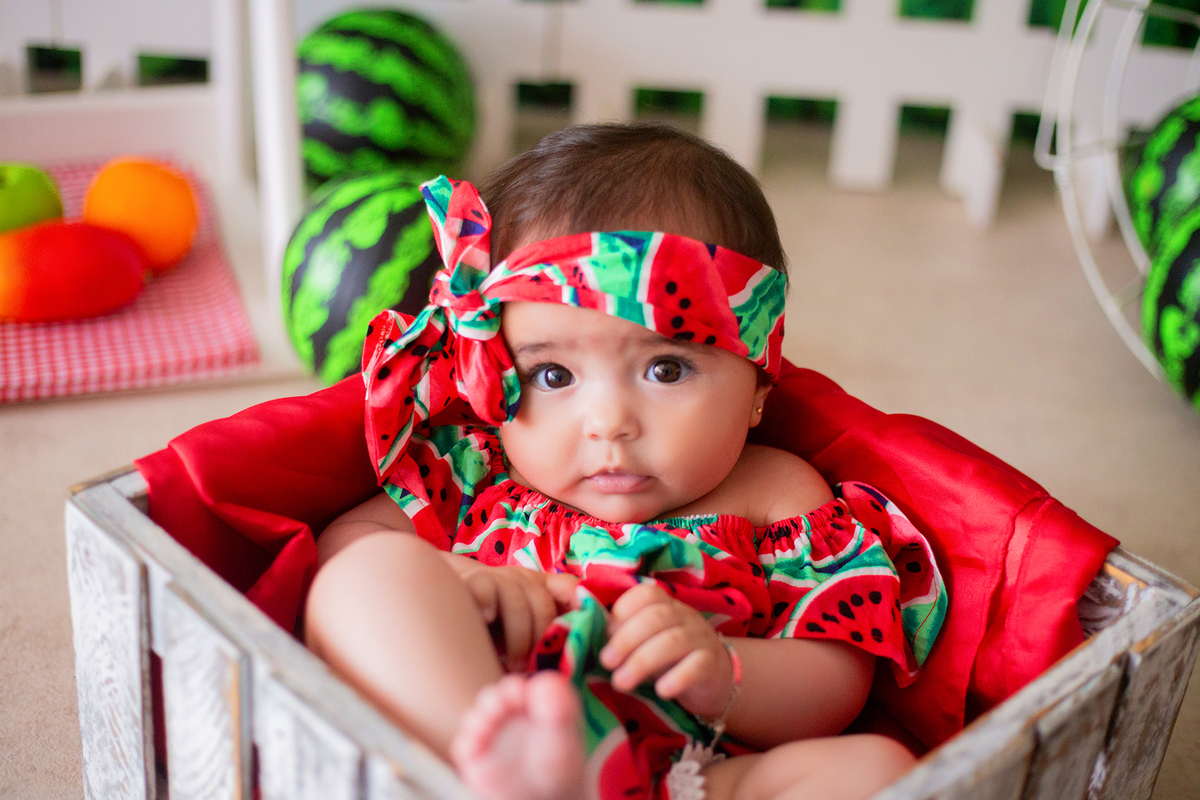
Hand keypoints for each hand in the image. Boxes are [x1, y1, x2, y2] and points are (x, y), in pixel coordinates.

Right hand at [445, 555, 577, 670]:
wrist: (448, 605)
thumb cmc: (494, 631)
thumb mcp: (525, 635)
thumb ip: (550, 643)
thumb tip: (585, 667)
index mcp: (540, 588)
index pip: (568, 587)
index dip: (582, 602)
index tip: (592, 624)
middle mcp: (522, 579)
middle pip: (543, 603)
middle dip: (543, 638)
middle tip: (538, 666)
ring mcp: (498, 578)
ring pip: (517, 604)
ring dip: (518, 640)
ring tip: (515, 665)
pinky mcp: (472, 582)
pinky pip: (485, 592)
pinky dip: (487, 606)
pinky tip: (487, 621)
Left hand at [598, 582, 734, 720]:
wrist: (711, 680)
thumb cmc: (665, 658)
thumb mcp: (642, 642)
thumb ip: (619, 634)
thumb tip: (585, 628)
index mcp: (664, 604)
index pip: (644, 596)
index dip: (622, 614)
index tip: (603, 638)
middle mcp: (684, 616)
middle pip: (656, 618)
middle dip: (626, 640)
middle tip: (606, 663)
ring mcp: (701, 637)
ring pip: (674, 641)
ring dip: (643, 662)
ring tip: (621, 683)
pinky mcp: (712, 663)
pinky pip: (696, 665)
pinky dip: (677, 677)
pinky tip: (661, 691)